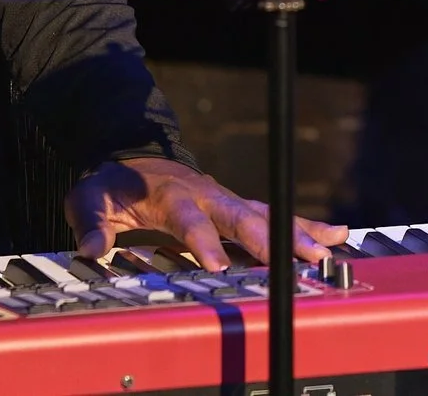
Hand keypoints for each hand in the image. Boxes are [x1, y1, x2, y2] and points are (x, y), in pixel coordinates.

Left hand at [65, 156, 348, 271]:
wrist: (131, 161)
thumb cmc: (112, 187)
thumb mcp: (89, 201)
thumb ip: (90, 222)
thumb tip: (90, 247)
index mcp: (172, 195)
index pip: (190, 220)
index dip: (202, 242)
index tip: (216, 266)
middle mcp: (207, 194)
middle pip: (242, 216)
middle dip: (270, 238)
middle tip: (296, 260)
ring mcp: (226, 200)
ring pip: (266, 215)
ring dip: (296, 233)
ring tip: (326, 251)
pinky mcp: (238, 208)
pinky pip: (275, 215)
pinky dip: (306, 224)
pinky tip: (337, 234)